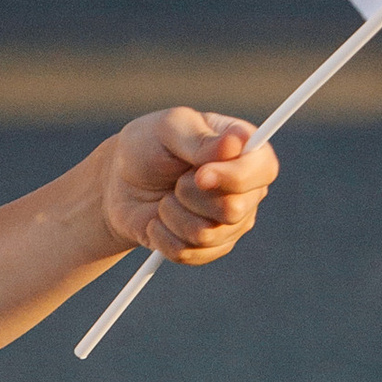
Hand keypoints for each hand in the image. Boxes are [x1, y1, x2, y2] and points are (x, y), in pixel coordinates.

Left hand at [100, 109, 277, 265]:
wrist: (118, 183)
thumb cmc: (148, 146)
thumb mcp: (168, 129)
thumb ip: (200, 139)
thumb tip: (237, 142)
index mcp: (247, 151)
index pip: (263, 170)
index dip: (232, 177)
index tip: (199, 174)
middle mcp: (248, 189)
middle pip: (233, 208)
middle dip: (189, 195)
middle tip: (176, 181)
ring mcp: (232, 222)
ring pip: (207, 234)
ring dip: (172, 214)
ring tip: (165, 198)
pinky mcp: (210, 248)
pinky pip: (188, 252)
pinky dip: (162, 235)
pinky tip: (158, 219)